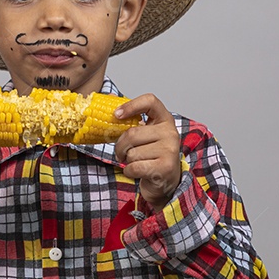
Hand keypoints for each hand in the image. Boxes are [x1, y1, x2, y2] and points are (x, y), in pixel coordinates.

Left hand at [112, 93, 180, 211]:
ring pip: (132, 153)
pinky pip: (134, 167)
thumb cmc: (151, 154)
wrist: (165, 180)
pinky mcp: (165, 167)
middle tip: (121, 152)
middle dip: (120, 146)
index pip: (150, 101)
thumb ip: (129, 117)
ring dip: (126, 160)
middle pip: (132, 133)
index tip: (116, 115)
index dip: (131, 105)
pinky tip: (137, 171)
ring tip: (134, 162)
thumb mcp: (143, 133)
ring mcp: (170, 150)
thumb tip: (109, 98)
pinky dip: (129, 171)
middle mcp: (170, 132)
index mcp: (165, 119)